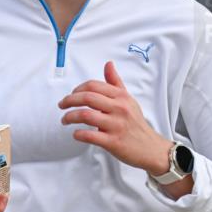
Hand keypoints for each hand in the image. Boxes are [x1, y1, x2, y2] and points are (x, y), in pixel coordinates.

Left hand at [59, 61, 172, 175]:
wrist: (150, 147)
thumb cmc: (135, 123)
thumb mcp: (128, 100)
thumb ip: (115, 83)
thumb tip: (108, 64)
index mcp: (121, 97)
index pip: (94, 86)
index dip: (77, 89)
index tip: (71, 95)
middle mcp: (119, 108)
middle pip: (87, 97)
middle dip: (69, 100)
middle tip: (61, 105)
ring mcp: (116, 125)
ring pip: (86, 115)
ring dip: (70, 117)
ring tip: (64, 120)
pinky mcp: (113, 141)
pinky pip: (90, 135)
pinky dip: (78, 134)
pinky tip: (76, 134)